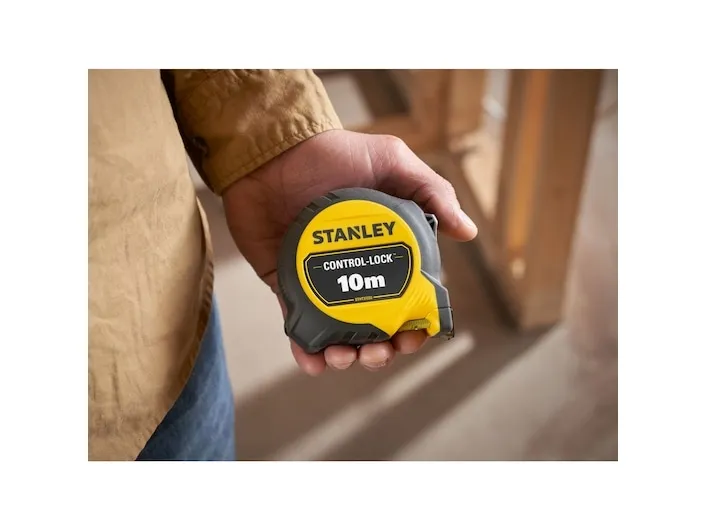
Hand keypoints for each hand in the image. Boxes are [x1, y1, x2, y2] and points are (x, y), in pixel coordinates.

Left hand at [222, 130, 476, 374]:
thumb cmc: (332, 152)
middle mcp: (353, 269)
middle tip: (380, 352)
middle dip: (382, 349)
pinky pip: (297, 326)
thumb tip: (468, 232)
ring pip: (338, 332)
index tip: (414, 337)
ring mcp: (318, 280)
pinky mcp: (285, 285)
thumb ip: (430, 192)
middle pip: (375, 323)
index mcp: (383, 248)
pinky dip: (306, 351)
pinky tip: (316, 362)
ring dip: (347, 356)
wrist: (270, 150)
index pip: (406, 295)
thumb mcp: (391, 162)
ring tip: (346, 357)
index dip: (414, 323)